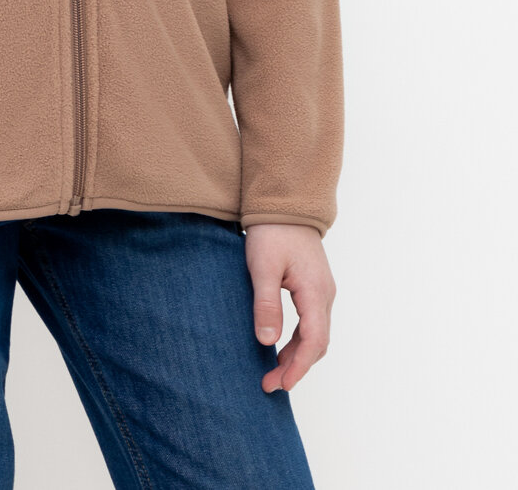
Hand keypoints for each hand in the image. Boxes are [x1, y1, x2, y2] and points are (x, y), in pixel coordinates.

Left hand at [242, 223, 335, 393]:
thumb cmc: (272, 231)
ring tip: (272, 372)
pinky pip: (311, 322)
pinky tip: (279, 346)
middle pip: (318, 343)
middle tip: (269, 384)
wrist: (284, 202)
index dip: (298, 368)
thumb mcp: (263, 267)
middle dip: (296, 368)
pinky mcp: (314, 286)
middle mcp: (324, 294)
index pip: (313, 341)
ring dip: (297, 356)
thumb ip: (266, 303)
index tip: (281, 385)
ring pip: (315, 334)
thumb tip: (267, 341)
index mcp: (315, 291)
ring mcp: (322, 290)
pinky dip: (298, 341)